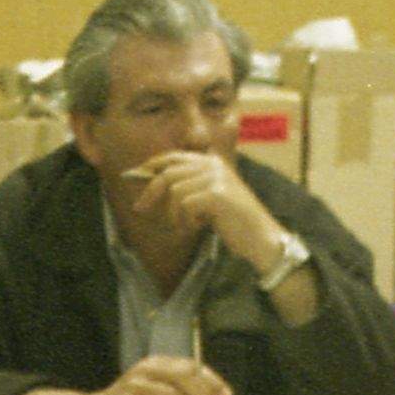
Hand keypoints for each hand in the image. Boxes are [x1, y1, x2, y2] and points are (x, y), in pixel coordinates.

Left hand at [138, 147, 290, 275]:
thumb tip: (149, 184)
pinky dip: (185, 220)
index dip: (151, 164)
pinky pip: (184, 205)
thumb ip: (186, 187)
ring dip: (175, 214)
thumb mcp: (208, 199)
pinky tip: (198, 227)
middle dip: (150, 192)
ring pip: (174, 192)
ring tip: (188, 225)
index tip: (133, 175)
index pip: (173, 157)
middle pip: (168, 173)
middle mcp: (213, 164)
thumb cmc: (233, 222)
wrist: (260, 238)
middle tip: (140, 209)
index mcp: (211, 161)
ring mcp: (216, 177)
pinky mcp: (216, 193)